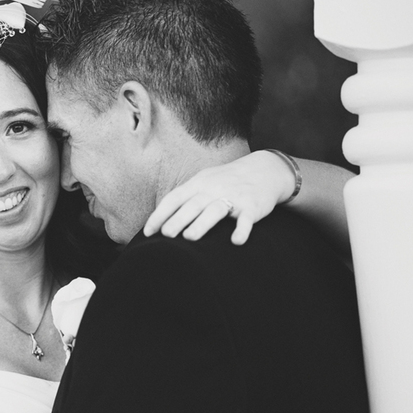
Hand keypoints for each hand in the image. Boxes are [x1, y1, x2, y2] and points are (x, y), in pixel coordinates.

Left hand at [143, 151, 293, 244]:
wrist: (265, 170)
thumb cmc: (226, 181)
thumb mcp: (203, 183)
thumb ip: (184, 199)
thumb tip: (159, 221)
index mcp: (198, 184)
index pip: (174, 199)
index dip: (160, 215)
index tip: (148, 232)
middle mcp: (213, 189)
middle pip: (192, 205)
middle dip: (177, 220)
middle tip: (165, 236)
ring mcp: (233, 197)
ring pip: (215, 210)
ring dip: (202, 224)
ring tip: (189, 238)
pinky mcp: (253, 206)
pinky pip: (247, 219)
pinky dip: (242, 230)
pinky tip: (236, 241)